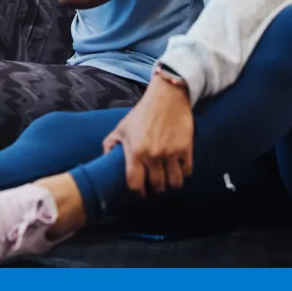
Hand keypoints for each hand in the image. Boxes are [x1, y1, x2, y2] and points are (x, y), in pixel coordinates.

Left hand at [102, 76, 193, 196]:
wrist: (167, 98)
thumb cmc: (142, 114)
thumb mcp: (122, 127)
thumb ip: (110, 144)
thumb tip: (104, 159)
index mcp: (136, 151)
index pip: (135, 184)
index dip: (137, 192)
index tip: (139, 191)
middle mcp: (153, 155)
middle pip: (157, 186)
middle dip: (155, 188)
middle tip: (154, 185)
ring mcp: (171, 153)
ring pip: (175, 183)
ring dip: (170, 184)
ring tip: (166, 178)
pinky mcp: (186, 149)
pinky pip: (187, 172)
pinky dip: (182, 173)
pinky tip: (176, 168)